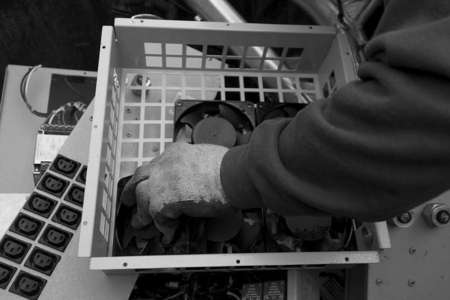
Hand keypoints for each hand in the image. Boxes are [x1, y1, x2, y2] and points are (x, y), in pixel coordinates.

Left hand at [120, 143, 238, 242]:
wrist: (234, 174)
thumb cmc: (229, 166)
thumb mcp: (208, 154)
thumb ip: (198, 162)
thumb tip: (202, 173)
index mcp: (175, 152)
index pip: (156, 163)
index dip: (152, 175)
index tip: (152, 181)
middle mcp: (164, 164)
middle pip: (140, 177)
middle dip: (131, 189)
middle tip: (127, 198)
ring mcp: (162, 182)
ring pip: (141, 197)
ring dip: (141, 212)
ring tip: (139, 222)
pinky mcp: (164, 201)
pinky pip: (156, 217)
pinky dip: (162, 227)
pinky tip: (167, 233)